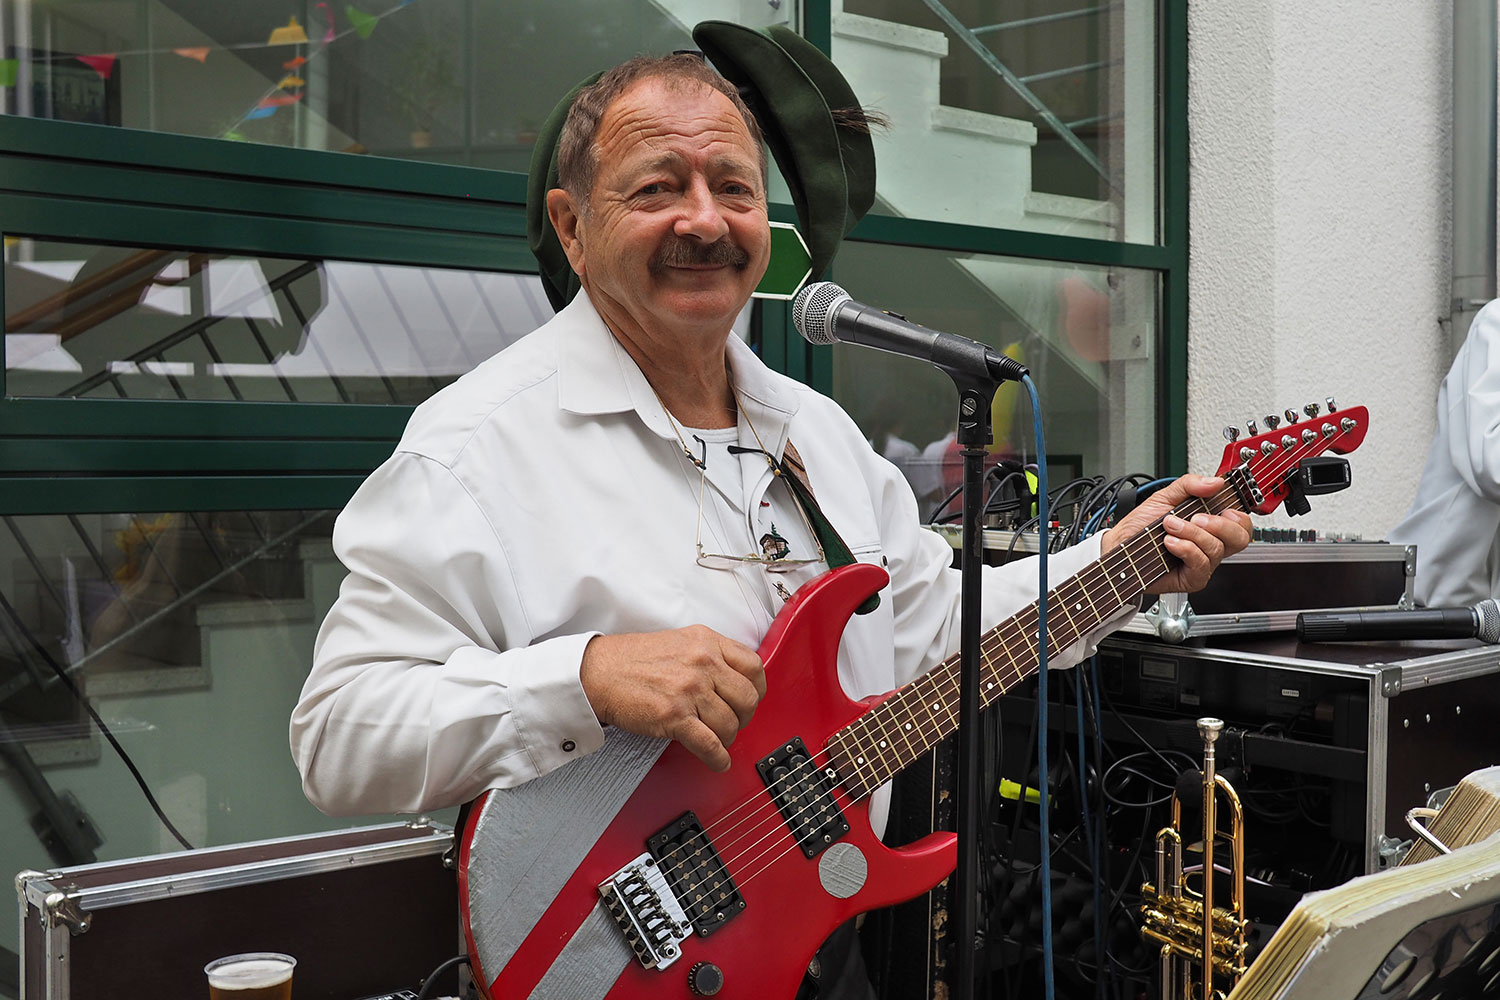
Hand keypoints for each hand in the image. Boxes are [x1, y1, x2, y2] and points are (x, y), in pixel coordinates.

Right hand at [580, 625, 765, 771]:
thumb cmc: (631, 659)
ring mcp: (689, 690)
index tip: (751, 699)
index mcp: (706, 642)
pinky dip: (718, 758)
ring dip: (726, 738)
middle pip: (747, 698)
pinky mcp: (674, 716)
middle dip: (744, 717)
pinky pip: (710, 744)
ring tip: (716, 739)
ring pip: (730, 724)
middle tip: (734, 722)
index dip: (756, 689)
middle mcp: (702, 663)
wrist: (597, 672)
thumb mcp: (679, 642)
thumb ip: (708, 655)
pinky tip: (718, 761)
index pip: (753, 666)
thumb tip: (733, 680)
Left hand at [1099, 474, 1251, 594]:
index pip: (1241, 523)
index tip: (1225, 508)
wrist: (1118, 545)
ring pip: (1216, 549)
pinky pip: (1201, 564)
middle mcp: (1209, 544)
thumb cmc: (1140, 526)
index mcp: (1210, 524)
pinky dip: (1186, 549)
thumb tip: (1215, 482)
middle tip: (1196, 518)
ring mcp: (1202, 562)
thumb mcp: (1164, 497)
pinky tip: (1170, 543)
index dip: (1239, 516)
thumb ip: (1189, 485)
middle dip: (1220, 524)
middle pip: (1241, 538)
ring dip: (1191, 533)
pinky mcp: (1191, 578)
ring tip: (1170, 526)